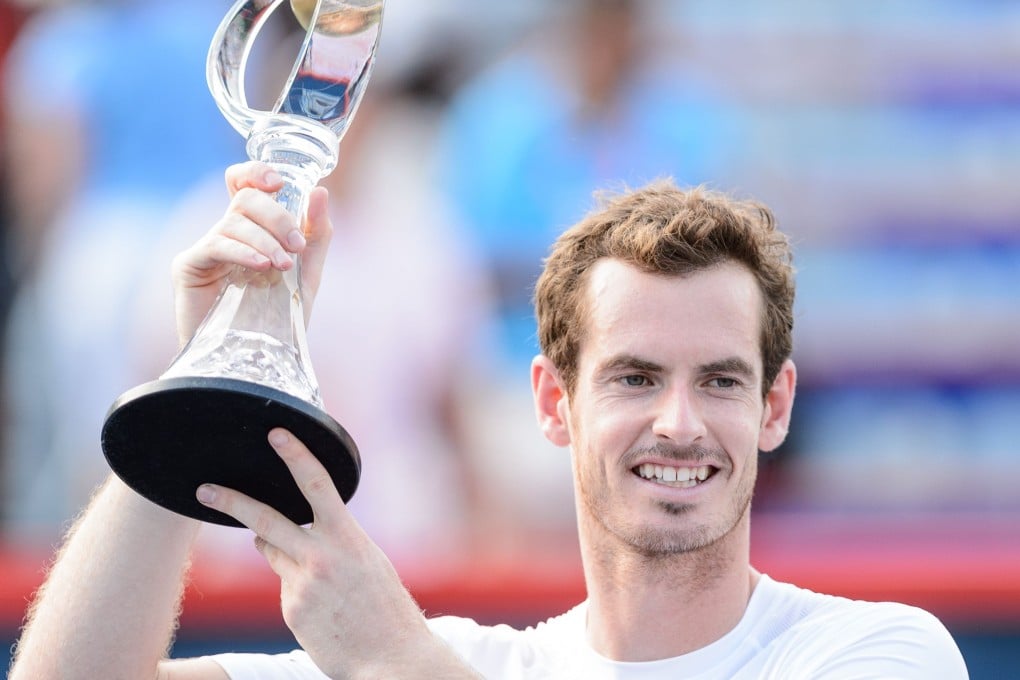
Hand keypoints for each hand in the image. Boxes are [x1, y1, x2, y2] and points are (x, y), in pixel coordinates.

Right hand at [170, 161, 332, 345]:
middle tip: (296, 245)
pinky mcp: (188, 266)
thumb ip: (316, 234)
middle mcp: (225, 233)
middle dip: (277, 217)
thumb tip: (320, 191)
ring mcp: (204, 248)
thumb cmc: (278, 320)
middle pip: (245, 199)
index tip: (280, 183)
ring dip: (265, 240)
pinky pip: (216, 244)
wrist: (253, 361)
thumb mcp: (307, 274)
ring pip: (233, 221)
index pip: (243, 183)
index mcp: (251, 229)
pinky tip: (261, 266)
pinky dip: (243, 251)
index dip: (256, 173)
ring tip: (283, 265)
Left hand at [194, 429, 455, 677]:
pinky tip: (324, 611)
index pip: (317, 485)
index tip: (276, 433)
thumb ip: (336, 542)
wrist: (392, 659)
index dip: (295, 455)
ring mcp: (302, 584)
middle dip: (230, 501)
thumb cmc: (388, 608)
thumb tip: (297, 533)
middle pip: (264, 518)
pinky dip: (298, 590)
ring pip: (273, 551)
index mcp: (348, 538)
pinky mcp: (290, 609)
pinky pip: (284, 586)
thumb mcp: (370, 563)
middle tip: (204, 489)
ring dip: (277, 547)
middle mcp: (321, 557)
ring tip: (317, 573)